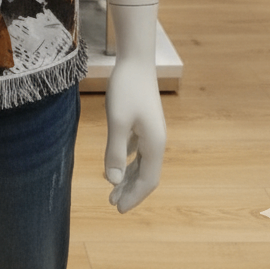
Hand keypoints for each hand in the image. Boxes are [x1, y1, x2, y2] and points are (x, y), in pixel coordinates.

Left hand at [103, 58, 165, 212]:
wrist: (136, 60)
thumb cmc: (126, 88)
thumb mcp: (118, 120)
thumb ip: (115, 151)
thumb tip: (113, 181)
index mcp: (154, 144)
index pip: (148, 181)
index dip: (133, 196)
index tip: (118, 209)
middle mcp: (157, 141)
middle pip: (146, 174)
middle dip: (130, 190)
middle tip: (112, 203)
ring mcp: (151, 131)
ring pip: (142, 162)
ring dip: (128, 176)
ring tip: (112, 188)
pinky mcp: (144, 121)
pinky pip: (138, 149)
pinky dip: (128, 159)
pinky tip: (118, 162)